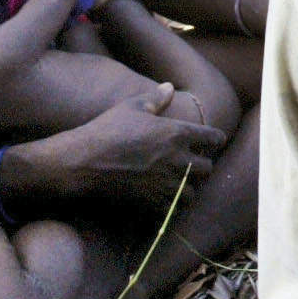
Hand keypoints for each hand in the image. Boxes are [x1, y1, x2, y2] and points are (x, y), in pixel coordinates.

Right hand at [32, 86, 226, 208]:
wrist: (83, 162)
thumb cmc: (106, 130)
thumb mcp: (131, 107)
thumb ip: (155, 99)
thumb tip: (169, 87)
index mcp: (177, 133)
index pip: (214, 138)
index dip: (214, 139)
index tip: (210, 141)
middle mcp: (178, 160)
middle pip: (208, 169)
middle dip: (201, 167)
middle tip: (191, 165)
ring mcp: (166, 184)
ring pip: (192, 194)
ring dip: (187, 190)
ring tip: (177, 185)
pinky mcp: (152, 203)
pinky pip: (172, 211)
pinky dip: (169, 208)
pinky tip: (160, 200)